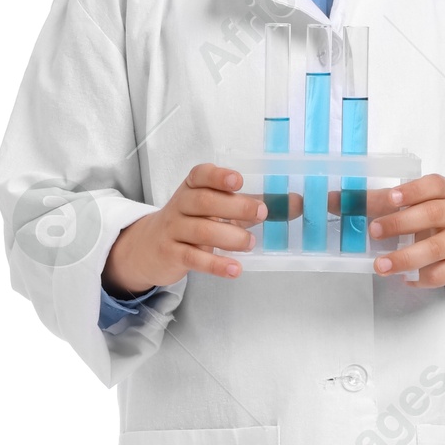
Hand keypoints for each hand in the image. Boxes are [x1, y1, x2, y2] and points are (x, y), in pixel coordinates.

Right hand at [101, 165, 268, 292]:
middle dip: (235, 207)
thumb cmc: (190, 224)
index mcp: (191, 188)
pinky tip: (235, 269)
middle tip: (261, 214)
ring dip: (229, 237)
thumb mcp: (215, 210)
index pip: (200, 175)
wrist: (148, 248)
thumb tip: (296, 203)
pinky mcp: (171, 254)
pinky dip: (216, 265)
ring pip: (200, 231)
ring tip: (250, 244)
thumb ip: (251, 206)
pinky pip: (193, 259)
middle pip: (204, 202)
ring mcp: (173, 230)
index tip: (238, 180)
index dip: (218, 177)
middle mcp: (180, 206)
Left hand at [366, 175, 444, 288]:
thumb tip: (334, 200)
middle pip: (432, 215)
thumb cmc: (436, 222)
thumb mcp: (416, 206)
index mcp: (444, 192)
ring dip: (404, 257)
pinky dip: (419, 277)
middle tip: (374, 230)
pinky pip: (440, 274)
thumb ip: (379, 202)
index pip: (433, 185)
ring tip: (380, 265)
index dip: (413, 190)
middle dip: (400, 223)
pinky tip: (404, 278)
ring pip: (435, 248)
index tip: (392, 197)